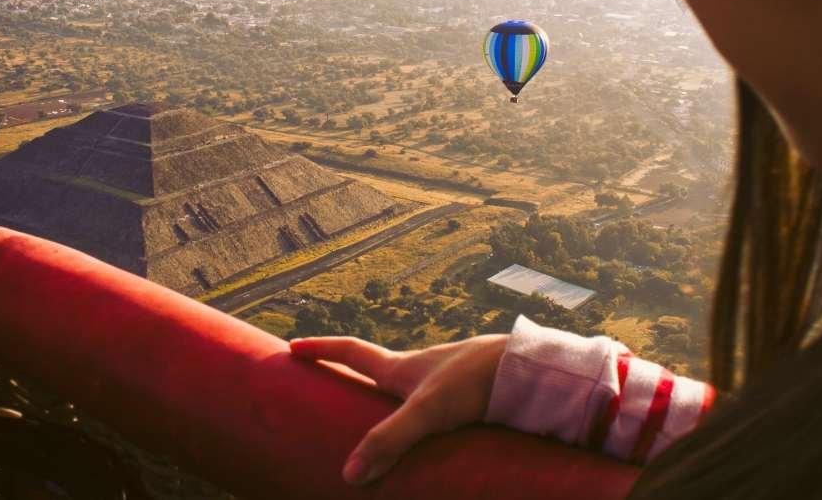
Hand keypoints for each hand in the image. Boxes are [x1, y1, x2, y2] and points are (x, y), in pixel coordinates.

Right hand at [289, 333, 508, 484]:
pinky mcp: (468, 397)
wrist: (527, 370)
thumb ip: (389, 441)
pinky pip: (435, 410)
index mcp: (401, 367)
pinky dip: (423, 421)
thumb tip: (350, 475)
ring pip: (408, 392)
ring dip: (390, 403)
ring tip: (378, 424)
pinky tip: (429, 440)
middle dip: (352, 377)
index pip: (351, 352)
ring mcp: (445, 382)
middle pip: (377, 370)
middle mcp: (420, 370)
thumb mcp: (426, 411)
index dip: (322, 350)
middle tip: (331, 387)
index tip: (294, 347)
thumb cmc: (475, 379)